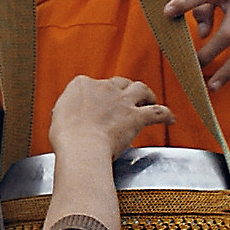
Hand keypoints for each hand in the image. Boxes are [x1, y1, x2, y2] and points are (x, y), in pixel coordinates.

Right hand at [48, 76, 172, 160]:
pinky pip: (157, 112)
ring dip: (146, 94)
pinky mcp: (136, 116)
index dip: (97, 94)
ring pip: (140, 89)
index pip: (92, 84)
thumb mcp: (58, 117)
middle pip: (119, 82)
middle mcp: (104, 87)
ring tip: (150, 99)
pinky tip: (171, 119)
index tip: (97, 103)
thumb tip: (72, 118)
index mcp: (81, 84)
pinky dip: (166, 115)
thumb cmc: (65, 137)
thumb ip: (68, 112)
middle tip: (126, 99)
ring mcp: (122, 100)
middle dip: (124, 89)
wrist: (81, 146)